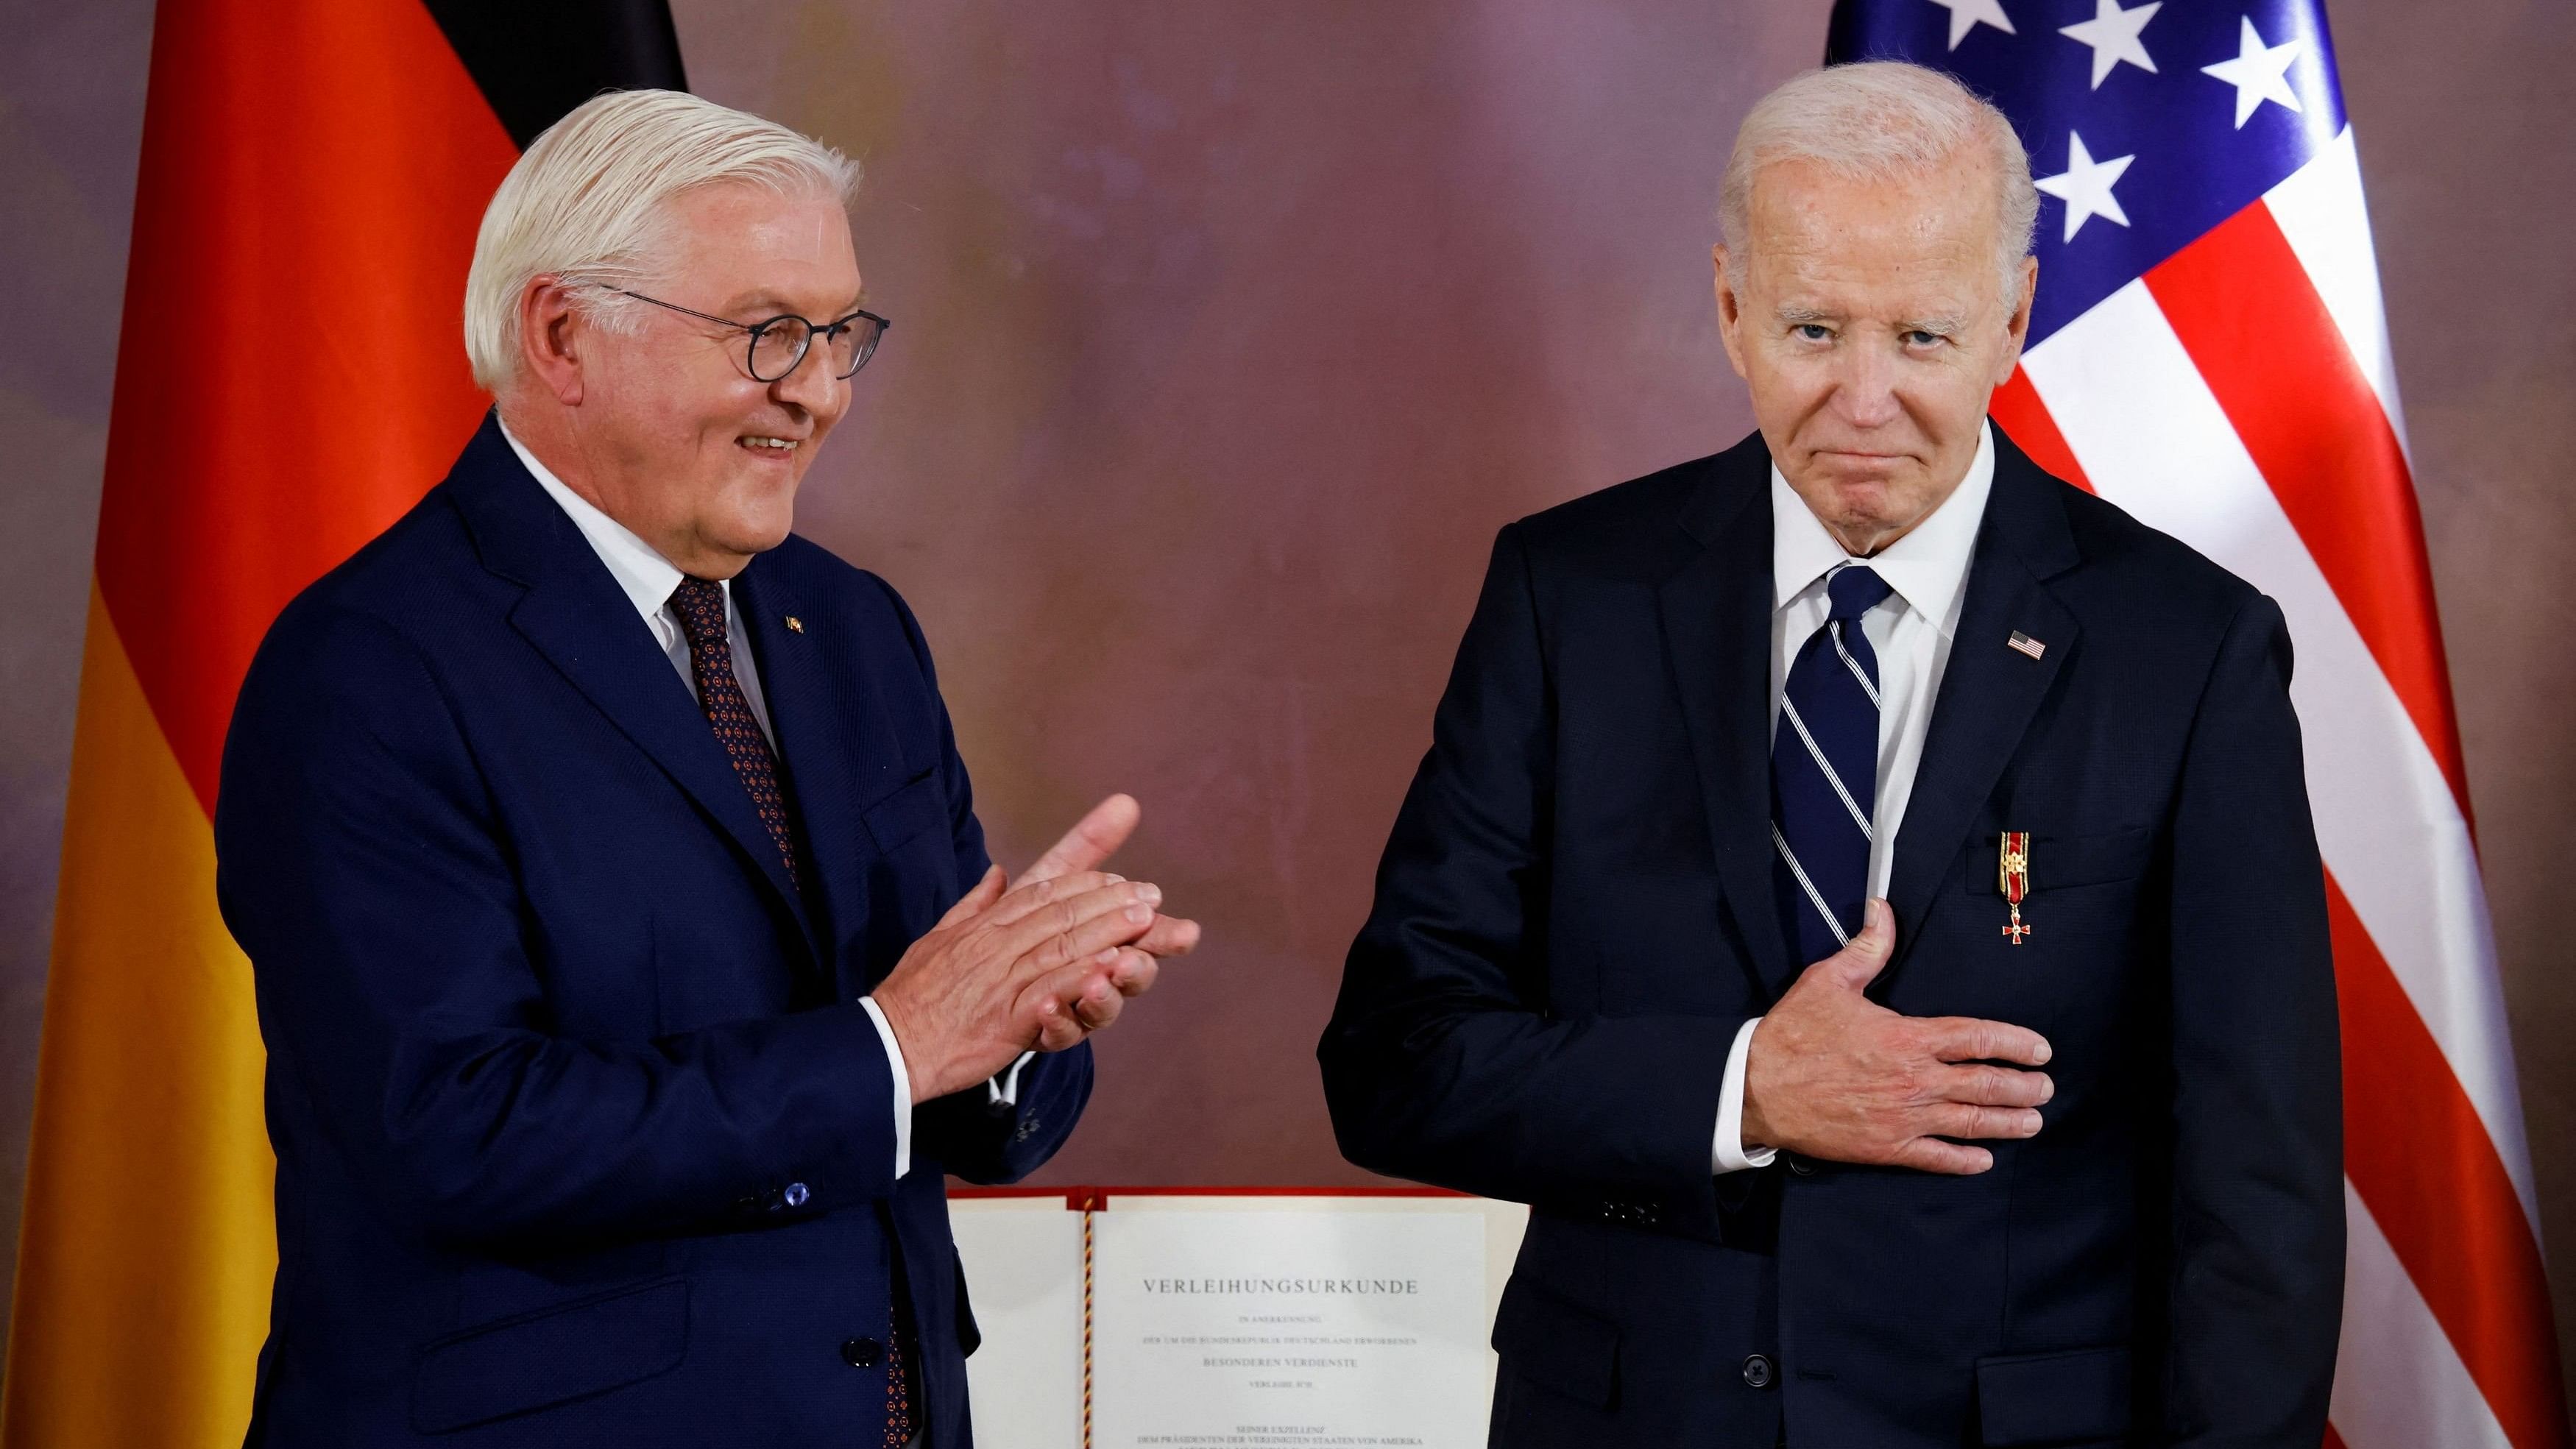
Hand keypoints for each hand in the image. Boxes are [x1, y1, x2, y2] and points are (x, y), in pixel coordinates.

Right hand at [869, 795, 1199, 1097]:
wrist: (887, 1044)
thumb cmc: (912, 995)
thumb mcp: (938, 936)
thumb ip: (973, 905)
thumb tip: (996, 875)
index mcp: (983, 925)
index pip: (1040, 892)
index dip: (1083, 882)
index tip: (1117, 876)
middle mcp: (995, 944)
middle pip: (1060, 913)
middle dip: (1109, 901)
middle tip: (1149, 895)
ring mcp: (1001, 979)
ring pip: (1062, 946)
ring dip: (1107, 930)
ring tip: (1144, 920)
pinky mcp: (1005, 1017)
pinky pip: (1049, 992)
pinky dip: (1081, 979)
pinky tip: (1109, 970)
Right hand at [1739, 899, 2052, 1174]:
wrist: (1758, 1090)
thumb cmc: (1793, 1035)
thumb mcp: (1828, 981)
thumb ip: (1867, 948)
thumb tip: (1883, 909)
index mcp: (1907, 1037)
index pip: (1977, 1038)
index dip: (2014, 1043)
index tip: (2040, 1049)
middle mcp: (1915, 1079)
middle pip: (1986, 1084)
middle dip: (2024, 1087)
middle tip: (2046, 1088)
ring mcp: (1904, 1117)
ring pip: (1971, 1122)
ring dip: (2009, 1123)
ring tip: (2034, 1122)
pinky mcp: (1887, 1147)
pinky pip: (1937, 1157)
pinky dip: (1965, 1160)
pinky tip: (1984, 1160)